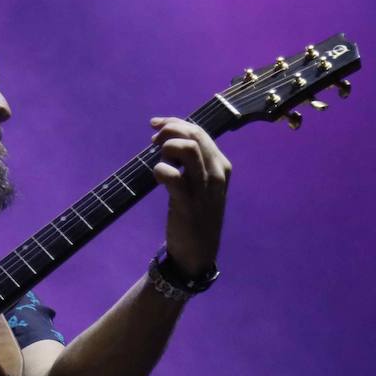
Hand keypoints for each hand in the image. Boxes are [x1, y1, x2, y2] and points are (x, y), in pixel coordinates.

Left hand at [150, 117, 231, 275]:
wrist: (197, 252)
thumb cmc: (196, 216)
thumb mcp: (202, 185)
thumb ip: (192, 163)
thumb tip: (168, 140)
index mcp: (222, 166)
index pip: (200, 132)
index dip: (175, 123)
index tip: (156, 126)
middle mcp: (217, 173)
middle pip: (194, 135)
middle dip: (170, 130)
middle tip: (153, 140)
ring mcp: (204, 188)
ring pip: (188, 148)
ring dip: (168, 147)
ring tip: (160, 159)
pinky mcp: (187, 202)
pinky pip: (172, 175)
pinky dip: (160, 169)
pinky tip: (157, 177)